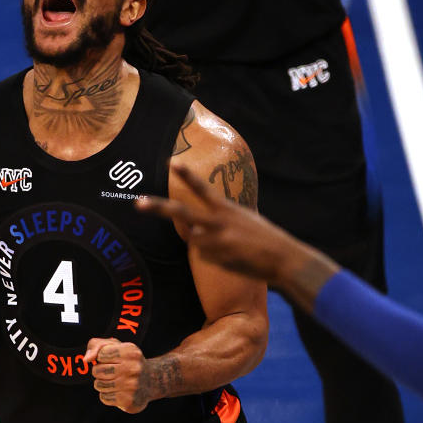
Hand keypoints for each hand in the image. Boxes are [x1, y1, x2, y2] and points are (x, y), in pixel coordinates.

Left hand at [85, 337, 153, 413]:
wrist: (151, 381)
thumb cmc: (128, 361)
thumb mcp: (115, 346)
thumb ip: (96, 345)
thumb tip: (86, 359)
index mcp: (130, 351)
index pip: (101, 354)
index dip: (102, 357)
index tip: (113, 359)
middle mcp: (133, 368)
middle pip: (97, 371)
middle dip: (100, 371)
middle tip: (111, 372)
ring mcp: (132, 386)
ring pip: (99, 385)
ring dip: (102, 384)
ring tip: (115, 381)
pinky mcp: (128, 401)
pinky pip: (104, 398)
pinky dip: (107, 395)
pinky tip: (118, 391)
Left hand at [137, 164, 291, 282]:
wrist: (284, 259)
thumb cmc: (267, 239)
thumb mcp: (246, 220)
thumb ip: (223, 219)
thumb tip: (200, 228)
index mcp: (227, 209)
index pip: (203, 189)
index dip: (187, 175)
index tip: (172, 162)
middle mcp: (218, 223)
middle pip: (181, 213)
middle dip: (158, 208)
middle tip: (138, 203)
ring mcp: (215, 242)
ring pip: (194, 240)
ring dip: (207, 244)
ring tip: (231, 247)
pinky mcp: (217, 259)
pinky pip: (205, 257)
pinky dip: (215, 258)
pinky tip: (234, 259)